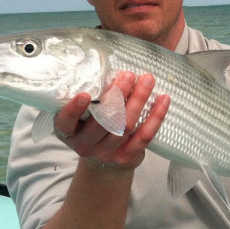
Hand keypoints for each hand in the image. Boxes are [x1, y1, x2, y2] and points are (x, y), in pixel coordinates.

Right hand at [54, 71, 169, 170]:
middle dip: (117, 95)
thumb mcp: (82, 117)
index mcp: (69, 132)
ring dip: (138, 100)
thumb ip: (91, 98)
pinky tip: (163, 99)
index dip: (74, 109)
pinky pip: (144, 136)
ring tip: (147, 79)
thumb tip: (110, 64)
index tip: (85, 94)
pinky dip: (156, 116)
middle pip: (103, 121)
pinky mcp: (127, 157)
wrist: (104, 163)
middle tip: (128, 74)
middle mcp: (85, 145)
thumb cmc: (92, 128)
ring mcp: (106, 153)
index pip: (66, 122)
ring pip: (125, 126)